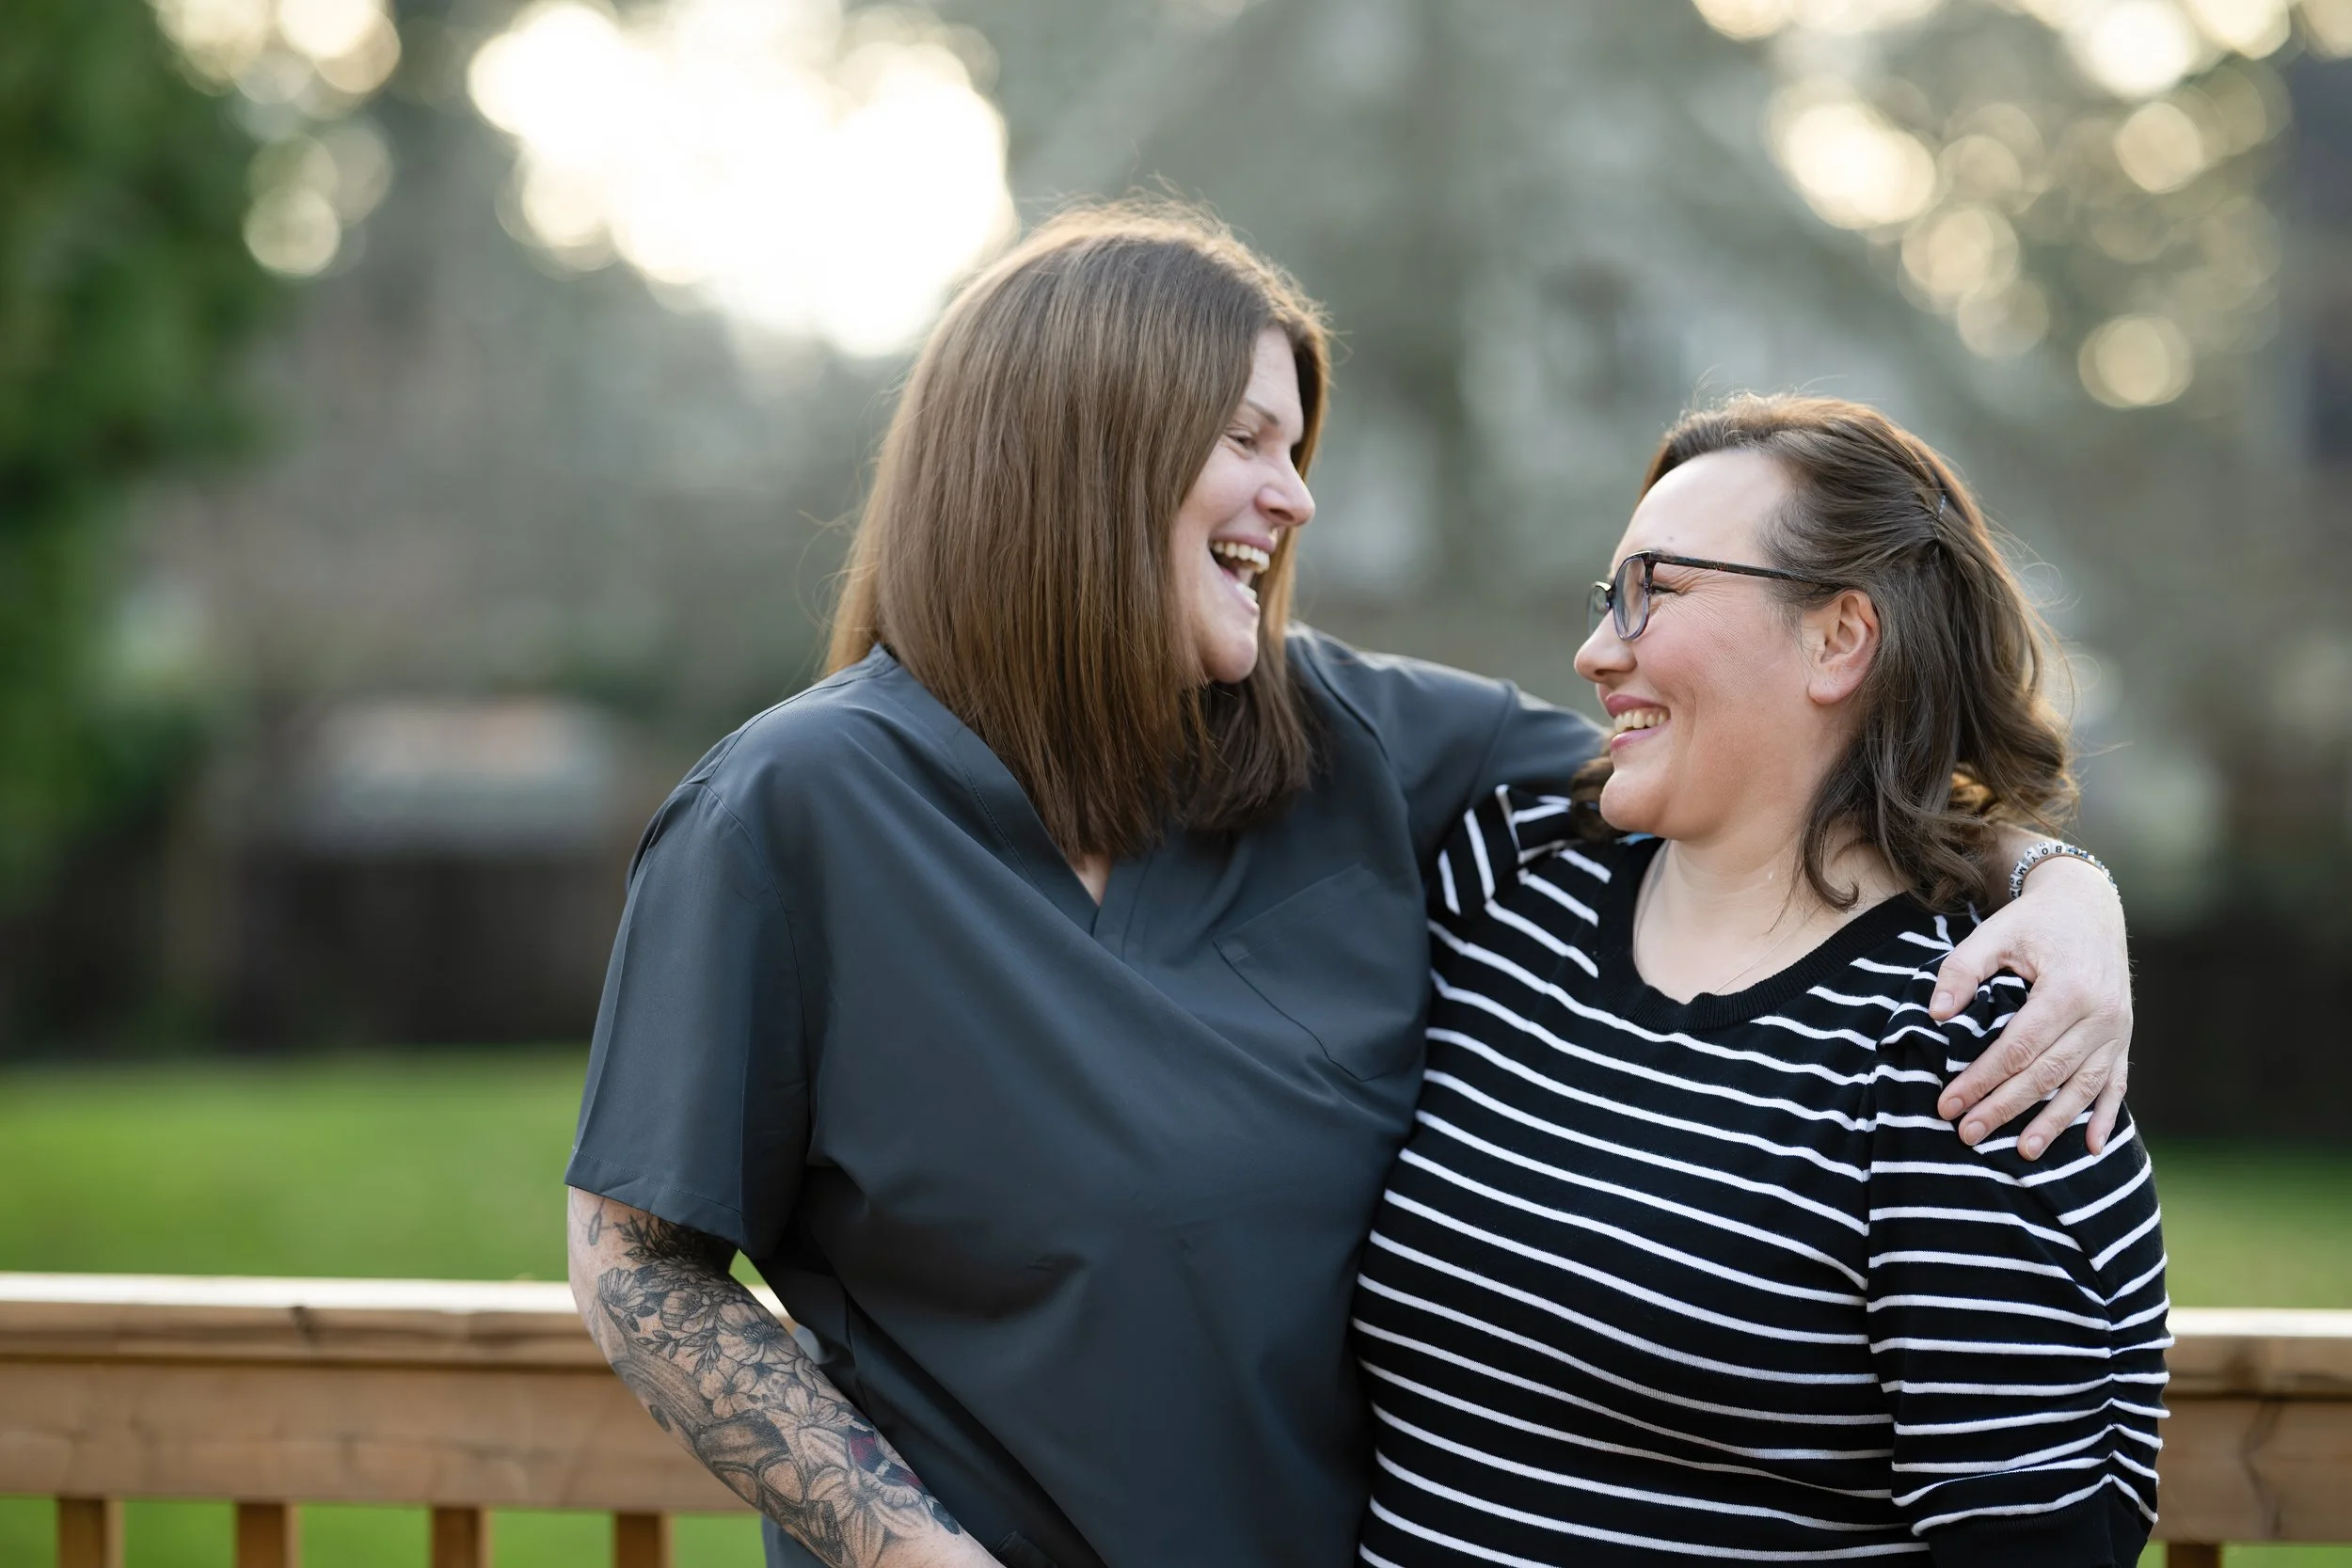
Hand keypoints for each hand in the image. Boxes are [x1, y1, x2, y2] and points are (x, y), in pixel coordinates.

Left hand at [1929, 855, 2131, 1160]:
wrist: (2089, 904)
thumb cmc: (2035, 921)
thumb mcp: (1995, 933)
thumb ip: (1963, 969)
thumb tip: (1936, 1014)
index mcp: (2068, 990)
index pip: (2017, 1048)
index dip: (1981, 1079)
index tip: (1948, 1104)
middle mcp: (2101, 1015)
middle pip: (2047, 1073)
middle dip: (2006, 1108)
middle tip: (1968, 1134)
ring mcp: (2118, 1029)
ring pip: (2083, 1086)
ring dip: (2053, 1123)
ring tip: (2023, 1153)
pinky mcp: (2124, 1037)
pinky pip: (2117, 1084)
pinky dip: (2104, 1116)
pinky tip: (2089, 1147)